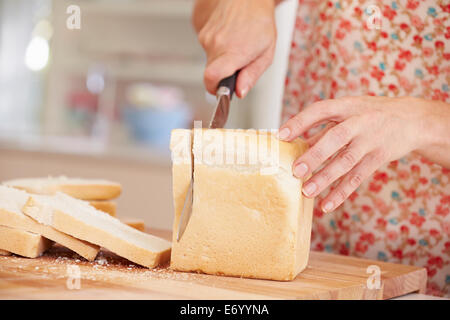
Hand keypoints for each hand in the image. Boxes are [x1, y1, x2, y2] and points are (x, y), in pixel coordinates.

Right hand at [192, 0, 276, 97]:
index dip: (214, 89)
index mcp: (233, 52)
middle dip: (224, 73)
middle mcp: (216, 44)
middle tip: (239, 62)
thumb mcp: (266, 53)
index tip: (222, 91)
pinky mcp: (201, 31)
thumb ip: (251, 76)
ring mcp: (206, 36)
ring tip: (236, 44)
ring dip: (222, 58)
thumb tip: (239, 92)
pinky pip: (207, 47)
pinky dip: (217, 47)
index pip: (211, 78)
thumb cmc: (260, 21)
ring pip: (210, 60)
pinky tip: (229, 36)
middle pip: (212, 72)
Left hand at [278, 96, 449, 212]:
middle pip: (336, 138)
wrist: (412, 120)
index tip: (281, 135)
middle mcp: (360, 122)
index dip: (301, 122)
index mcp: (347, 106)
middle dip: (315, 155)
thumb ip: (323, 128)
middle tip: (295, 171)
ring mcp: (371, 141)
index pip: (321, 110)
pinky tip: (326, 205)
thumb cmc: (369, 115)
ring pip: (346, 162)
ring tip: (306, 192)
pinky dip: (341, 193)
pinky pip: (357, 178)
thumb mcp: (348, 112)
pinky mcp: (378, 158)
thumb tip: (294, 144)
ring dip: (325, 178)